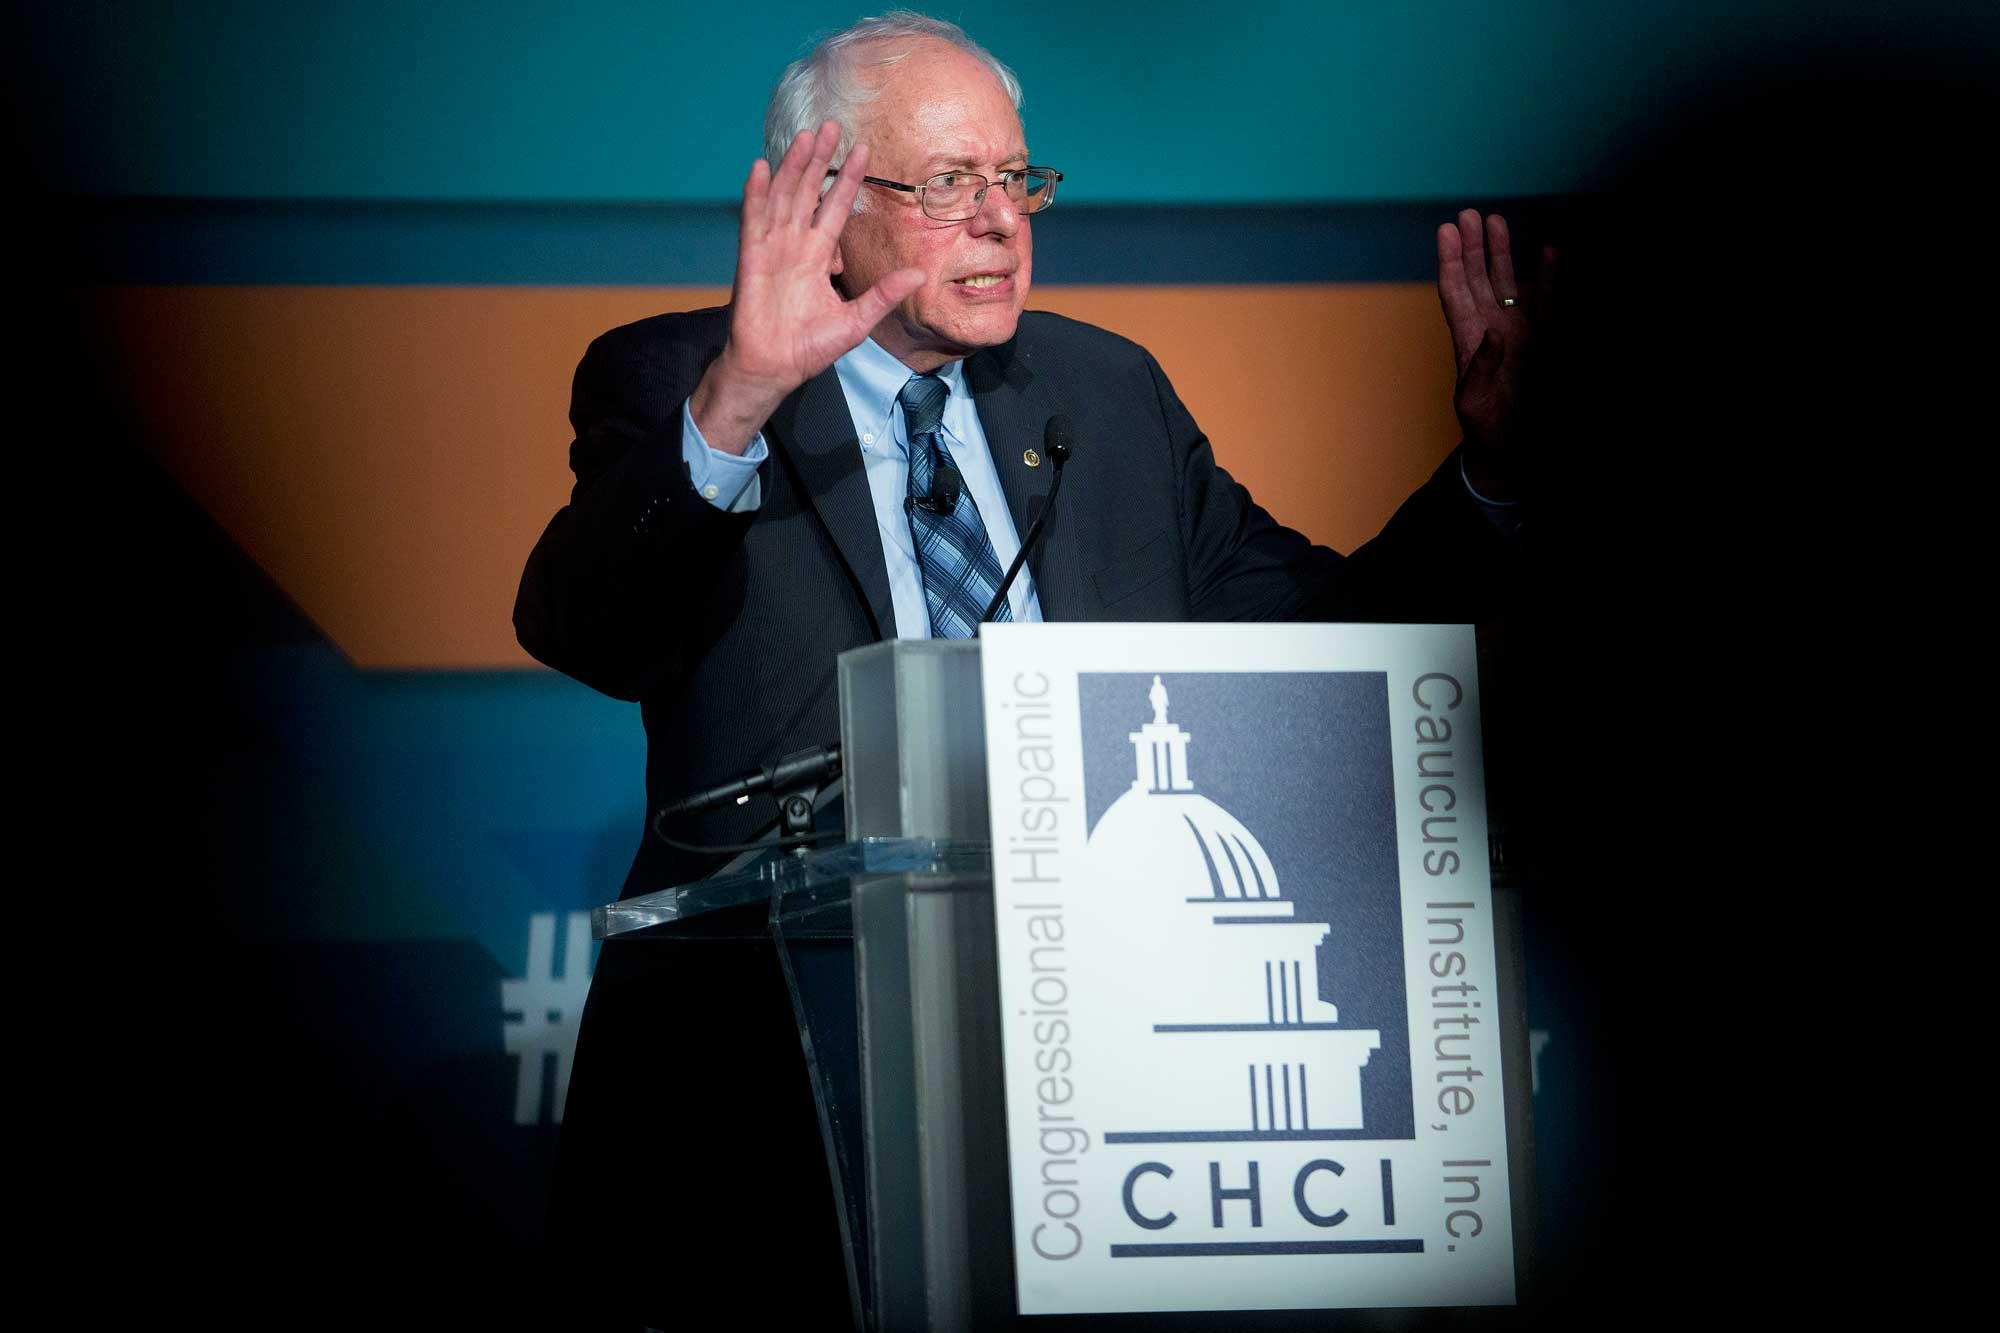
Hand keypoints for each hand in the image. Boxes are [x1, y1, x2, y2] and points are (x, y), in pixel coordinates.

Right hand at [690, 121, 924, 453]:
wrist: (775, 368)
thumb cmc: (809, 347)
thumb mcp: (856, 321)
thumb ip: (883, 295)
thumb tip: (918, 274)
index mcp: (819, 256)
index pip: (836, 208)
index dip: (848, 180)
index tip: (863, 150)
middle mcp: (795, 245)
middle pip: (809, 192)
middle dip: (821, 160)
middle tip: (833, 125)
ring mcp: (772, 248)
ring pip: (784, 197)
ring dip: (793, 166)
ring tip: (806, 136)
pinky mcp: (750, 258)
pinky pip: (753, 220)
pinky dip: (756, 194)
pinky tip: (761, 167)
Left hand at [1435, 211, 1553, 496]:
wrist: (1512, 450)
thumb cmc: (1485, 430)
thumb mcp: (1475, 402)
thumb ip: (1481, 368)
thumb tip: (1495, 333)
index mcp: (1467, 339)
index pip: (1455, 291)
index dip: (1450, 260)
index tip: (1446, 229)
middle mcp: (1490, 328)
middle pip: (1478, 277)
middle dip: (1472, 246)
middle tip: (1469, 214)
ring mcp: (1517, 331)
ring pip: (1508, 282)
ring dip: (1502, 253)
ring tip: (1496, 220)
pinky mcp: (1542, 340)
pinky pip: (1547, 303)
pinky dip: (1550, 278)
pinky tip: (1551, 252)